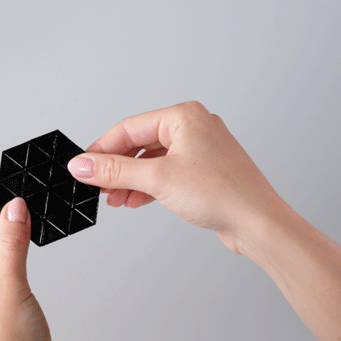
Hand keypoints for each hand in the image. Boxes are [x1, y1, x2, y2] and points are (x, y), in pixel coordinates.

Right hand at [66, 101, 290, 254]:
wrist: (259, 224)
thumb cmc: (224, 194)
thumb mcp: (157, 179)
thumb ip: (115, 171)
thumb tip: (82, 165)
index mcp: (184, 116)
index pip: (128, 127)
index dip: (101, 149)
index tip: (81, 167)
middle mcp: (194, 127)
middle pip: (139, 143)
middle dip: (116, 168)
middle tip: (95, 186)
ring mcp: (200, 150)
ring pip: (152, 161)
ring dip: (130, 180)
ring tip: (113, 199)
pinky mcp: (204, 172)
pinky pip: (166, 173)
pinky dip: (148, 187)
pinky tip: (134, 201)